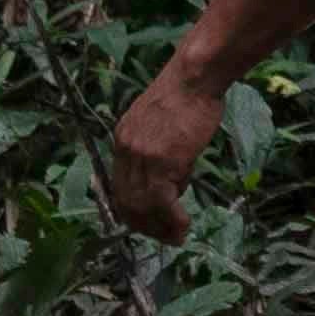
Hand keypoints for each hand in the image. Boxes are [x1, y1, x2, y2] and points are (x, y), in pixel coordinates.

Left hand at [98, 66, 223, 233]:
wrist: (195, 78)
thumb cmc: (188, 96)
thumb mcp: (163, 125)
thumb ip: (161, 154)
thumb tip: (173, 186)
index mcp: (123, 140)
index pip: (119, 186)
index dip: (133, 210)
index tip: (151, 223)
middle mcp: (125, 150)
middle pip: (125, 201)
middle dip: (144, 225)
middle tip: (165, 237)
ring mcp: (142, 156)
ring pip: (142, 205)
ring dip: (159, 227)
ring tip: (176, 237)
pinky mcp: (162, 161)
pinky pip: (162, 202)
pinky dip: (172, 219)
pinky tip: (184, 225)